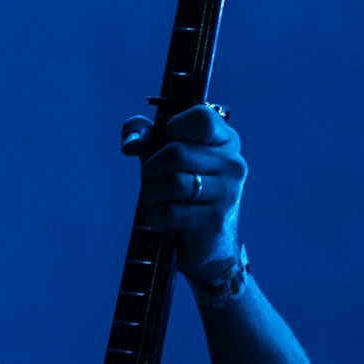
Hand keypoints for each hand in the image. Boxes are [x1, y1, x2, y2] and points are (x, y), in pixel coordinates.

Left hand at [122, 103, 244, 277]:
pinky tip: (164, 222)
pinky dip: (156, 218)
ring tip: (157, 202)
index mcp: (225, 141)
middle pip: (176, 153)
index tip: (168, 145)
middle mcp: (233, 163)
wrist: (208, 247)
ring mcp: (228, 192)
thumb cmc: (182, 194)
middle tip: (152, 183)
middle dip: (151, 171)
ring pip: (172, 183)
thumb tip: (130, 145)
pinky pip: (171, 212)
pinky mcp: (215, 220)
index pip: (201, 117)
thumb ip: (143, 135)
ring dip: (151, 195)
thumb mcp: (162, 156)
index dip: (174, 128)